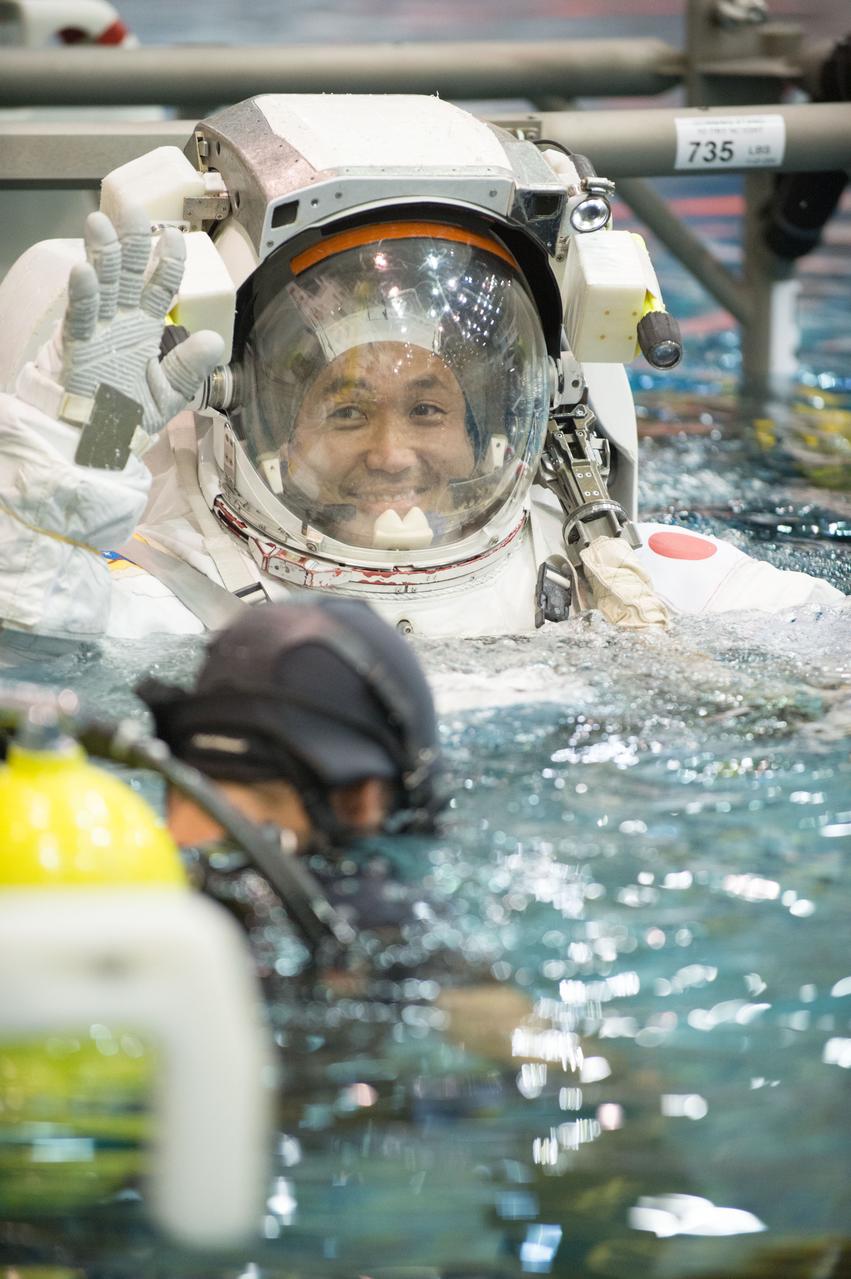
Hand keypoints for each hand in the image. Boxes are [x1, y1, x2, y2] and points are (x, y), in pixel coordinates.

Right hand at [60, 206, 224, 434]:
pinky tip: (84, 272)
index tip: (175, 238)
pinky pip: (80, 316)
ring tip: (101, 223)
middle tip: (134, 208)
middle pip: (128, 272)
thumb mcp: (169, 394)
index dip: (167, 262)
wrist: (98, 445)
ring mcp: (98, 329)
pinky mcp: (77, 345)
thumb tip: (215, 340)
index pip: (159, 286)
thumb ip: (189, 367)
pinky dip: (82, 295)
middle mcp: (121, 320)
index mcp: (145, 327)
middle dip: (132, 241)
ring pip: (101, 284)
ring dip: (102, 255)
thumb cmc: (128, 417)